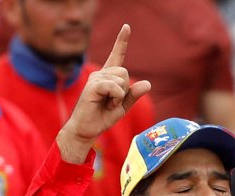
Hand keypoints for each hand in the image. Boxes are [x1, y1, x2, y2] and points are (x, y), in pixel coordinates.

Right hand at [56, 24, 150, 163]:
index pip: (117, 55)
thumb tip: (148, 84)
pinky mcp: (92, 86)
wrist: (87, 129)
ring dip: (120, 96)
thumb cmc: (102, 117)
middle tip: (113, 102)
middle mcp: (100, 74)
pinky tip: (107, 103)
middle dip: (125, 89)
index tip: (127, 26)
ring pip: (121, 79)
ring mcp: (95, 79)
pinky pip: (114, 86)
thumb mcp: (123, 106)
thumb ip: (134, 95)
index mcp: (108, 77)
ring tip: (107, 104)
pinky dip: (116, 97)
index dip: (122, 41)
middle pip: (125, 72)